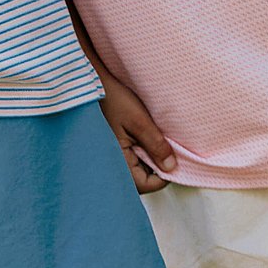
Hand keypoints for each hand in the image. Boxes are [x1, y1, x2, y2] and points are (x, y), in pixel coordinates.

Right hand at [98, 65, 177, 193]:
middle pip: (143, 178)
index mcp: (117, 162)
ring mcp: (113, 156)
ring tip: (151, 134)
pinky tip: (143, 133)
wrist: (93, 83)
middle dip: (157, 164)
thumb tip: (171, 168)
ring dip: (150, 155)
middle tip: (164, 142)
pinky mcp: (114, 147)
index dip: (165, 174)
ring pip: (139, 167)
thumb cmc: (112, 99)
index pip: (147, 184)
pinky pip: (133, 156)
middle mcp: (113, 163)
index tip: (174, 156)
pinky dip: (142, 148)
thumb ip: (156, 145)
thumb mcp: (139, 121)